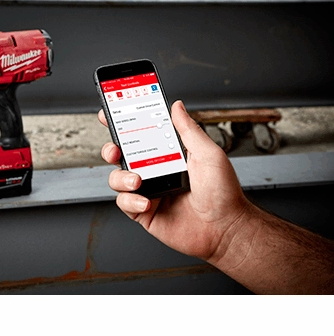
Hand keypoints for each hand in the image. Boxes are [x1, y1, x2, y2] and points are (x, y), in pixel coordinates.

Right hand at [99, 100, 251, 261]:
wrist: (225, 229)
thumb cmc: (223, 193)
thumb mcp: (208, 154)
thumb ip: (189, 130)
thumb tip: (177, 107)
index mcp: (167, 154)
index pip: (140, 135)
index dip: (123, 124)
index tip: (111, 113)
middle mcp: (154, 171)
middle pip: (121, 155)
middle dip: (111, 149)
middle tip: (116, 150)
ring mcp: (147, 191)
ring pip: (117, 179)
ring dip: (121, 177)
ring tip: (137, 181)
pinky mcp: (143, 212)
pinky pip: (124, 203)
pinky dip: (130, 201)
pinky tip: (145, 201)